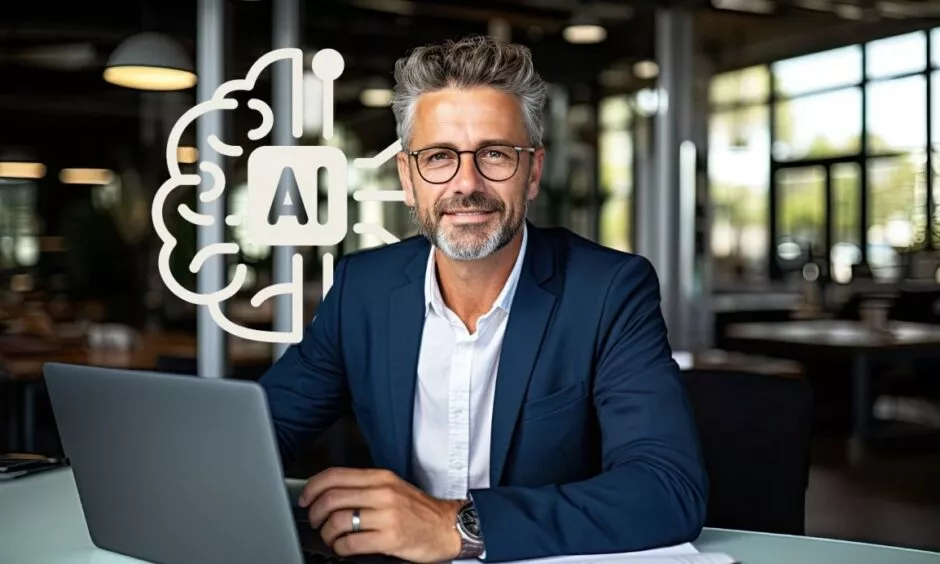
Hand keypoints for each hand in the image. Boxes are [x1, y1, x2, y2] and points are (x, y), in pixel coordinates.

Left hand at [298, 467, 463, 562]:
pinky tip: (344, 548)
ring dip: (327, 533)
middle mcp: (382, 493)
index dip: (312, 487)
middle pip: (332, 498)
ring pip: (339, 521)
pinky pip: (352, 543)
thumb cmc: (419, 510)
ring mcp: (387, 515)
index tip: (305, 498)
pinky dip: (341, 548)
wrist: (447, 527)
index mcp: (380, 477)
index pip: (335, 475)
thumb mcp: (393, 488)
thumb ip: (365, 488)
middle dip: (315, 513)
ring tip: (332, 538)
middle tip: (316, 521)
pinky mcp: (391, 537)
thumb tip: (330, 494)